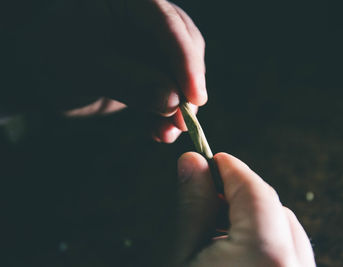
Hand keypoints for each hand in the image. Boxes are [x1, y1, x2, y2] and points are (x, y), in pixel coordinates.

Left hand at [17, 0, 205, 142]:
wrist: (37, 76)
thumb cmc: (49, 60)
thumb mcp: (82, 69)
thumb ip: (128, 82)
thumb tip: (173, 101)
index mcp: (127, 2)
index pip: (167, 23)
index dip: (185, 60)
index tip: (195, 96)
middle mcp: (144, 18)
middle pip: (184, 46)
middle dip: (187, 85)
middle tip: (184, 120)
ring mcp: (149, 44)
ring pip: (181, 72)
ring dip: (179, 105)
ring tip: (168, 133)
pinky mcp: (149, 69)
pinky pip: (168, 90)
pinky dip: (167, 113)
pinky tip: (160, 133)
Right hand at [174, 152, 315, 266]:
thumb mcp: (182, 258)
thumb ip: (193, 208)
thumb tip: (193, 163)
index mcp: (264, 254)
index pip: (254, 191)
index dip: (231, 169)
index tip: (212, 161)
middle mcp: (295, 266)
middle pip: (275, 207)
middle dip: (243, 194)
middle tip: (210, 194)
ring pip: (288, 230)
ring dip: (258, 218)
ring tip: (221, 228)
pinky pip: (294, 254)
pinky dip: (270, 242)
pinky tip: (241, 251)